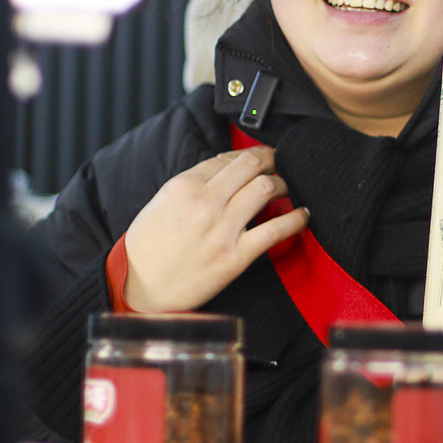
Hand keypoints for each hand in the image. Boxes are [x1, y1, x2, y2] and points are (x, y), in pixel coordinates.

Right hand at [120, 148, 308, 311]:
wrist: (139, 287)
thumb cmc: (149, 246)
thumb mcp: (163, 202)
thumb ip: (195, 183)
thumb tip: (228, 167)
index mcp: (184, 185)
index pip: (228, 158)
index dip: (250, 154)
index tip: (261, 158)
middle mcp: (204, 202)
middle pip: (252, 165)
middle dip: (273, 160)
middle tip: (283, 163)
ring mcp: (221, 229)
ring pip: (266, 188)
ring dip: (285, 183)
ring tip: (290, 186)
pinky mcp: (235, 257)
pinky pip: (276, 229)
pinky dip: (296, 218)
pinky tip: (303, 214)